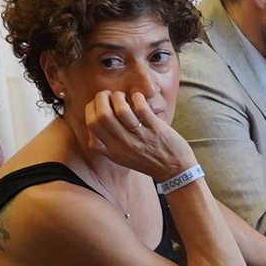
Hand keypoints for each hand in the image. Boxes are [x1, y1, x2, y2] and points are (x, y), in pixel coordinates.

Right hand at [78, 90, 196, 182]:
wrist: (174, 171)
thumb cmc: (147, 161)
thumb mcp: (121, 158)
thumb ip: (106, 143)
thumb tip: (94, 119)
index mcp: (113, 151)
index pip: (92, 125)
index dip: (90, 108)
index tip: (95, 102)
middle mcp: (124, 145)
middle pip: (103, 115)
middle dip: (101, 99)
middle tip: (106, 94)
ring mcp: (140, 136)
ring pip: (121, 110)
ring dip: (119, 96)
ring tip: (122, 96)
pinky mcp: (155, 129)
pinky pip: (141, 107)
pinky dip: (136, 97)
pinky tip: (137, 98)